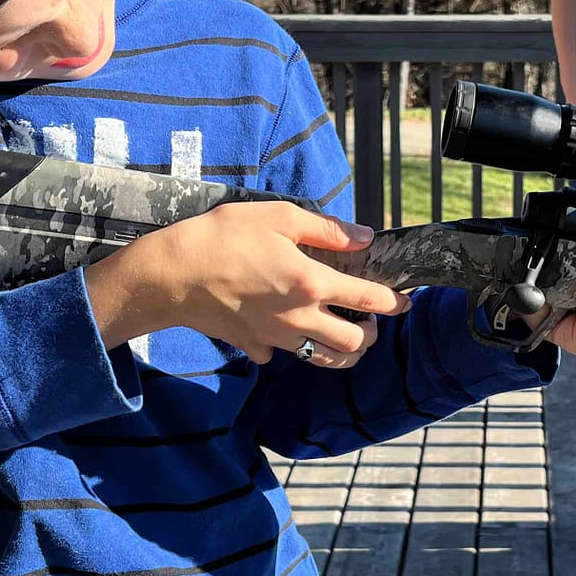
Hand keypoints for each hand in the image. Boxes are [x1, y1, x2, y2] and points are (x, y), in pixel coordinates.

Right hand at [113, 201, 411, 366]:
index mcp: (312, 282)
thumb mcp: (278, 216)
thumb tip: (363, 236)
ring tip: (343, 337)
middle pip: (353, 344)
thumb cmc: (223, 237)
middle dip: (371, 335)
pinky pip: (279, 356)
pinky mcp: (252, 346)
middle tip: (370, 322)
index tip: (404, 301)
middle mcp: (299, 318)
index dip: (393, 302)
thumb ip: (325, 229)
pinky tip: (284, 332)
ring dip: (341, 351)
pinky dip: (288, 348)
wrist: (172, 275)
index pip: (368, 299)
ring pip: (322, 358)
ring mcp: (275, 338)